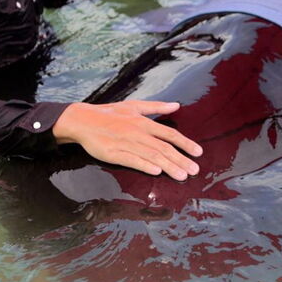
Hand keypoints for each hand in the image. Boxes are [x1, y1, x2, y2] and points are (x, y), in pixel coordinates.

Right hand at [53, 101, 202, 180]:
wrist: (83, 120)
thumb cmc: (110, 113)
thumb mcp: (134, 106)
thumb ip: (156, 107)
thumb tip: (176, 105)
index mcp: (143, 122)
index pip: (169, 134)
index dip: (185, 143)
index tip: (198, 152)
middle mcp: (137, 132)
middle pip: (163, 147)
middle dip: (181, 159)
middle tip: (195, 170)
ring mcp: (126, 143)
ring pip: (151, 156)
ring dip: (169, 166)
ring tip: (182, 175)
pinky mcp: (114, 153)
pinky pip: (132, 160)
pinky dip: (145, 165)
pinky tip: (156, 172)